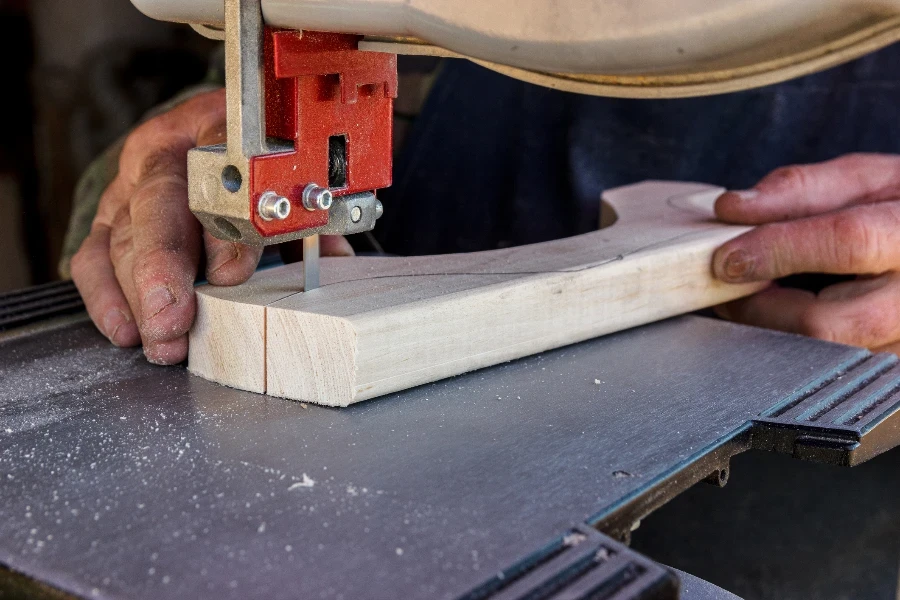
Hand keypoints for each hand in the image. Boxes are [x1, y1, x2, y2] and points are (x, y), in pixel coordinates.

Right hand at [71, 89, 352, 363]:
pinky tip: (127, 329)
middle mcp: (165, 153)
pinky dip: (107, 297)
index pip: (217, 170)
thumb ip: (307, 218)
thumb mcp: (287, 178)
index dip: (222, 225)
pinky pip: (93, 257)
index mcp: (216, 131)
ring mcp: (130, 185)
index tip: (232, 272)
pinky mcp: (108, 217)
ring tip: (162, 338)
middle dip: (164, 269)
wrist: (209, 136)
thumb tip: (335, 262)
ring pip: (122, 236)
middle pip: (158, 205)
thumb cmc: (254, 163)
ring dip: (140, 297)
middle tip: (173, 319)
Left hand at [712, 153, 899, 351]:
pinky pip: (830, 368)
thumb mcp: (869, 179)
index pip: (846, 242)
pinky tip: (788, 319)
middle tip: (731, 288)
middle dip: (761, 308)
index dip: (778, 250)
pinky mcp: (893, 367)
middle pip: (826, 322)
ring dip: (773, 329)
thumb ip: (801, 189)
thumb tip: (733, 208)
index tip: (727, 257)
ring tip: (760, 298)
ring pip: (823, 355)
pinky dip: (795, 344)